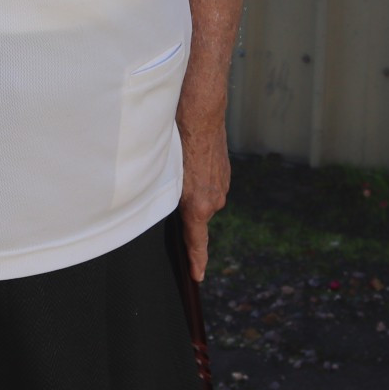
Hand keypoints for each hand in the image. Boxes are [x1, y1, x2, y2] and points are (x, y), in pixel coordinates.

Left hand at [177, 113, 230, 282]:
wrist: (201, 112)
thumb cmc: (177, 140)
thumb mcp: (165, 173)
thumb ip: (167, 194)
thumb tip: (163, 201)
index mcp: (198, 204)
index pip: (197, 241)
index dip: (197, 261)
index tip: (198, 277)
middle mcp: (215, 199)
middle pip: (194, 214)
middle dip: (182, 207)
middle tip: (167, 188)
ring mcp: (222, 185)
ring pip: (201, 196)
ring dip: (190, 188)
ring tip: (178, 167)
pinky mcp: (225, 173)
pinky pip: (208, 183)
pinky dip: (198, 176)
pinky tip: (189, 159)